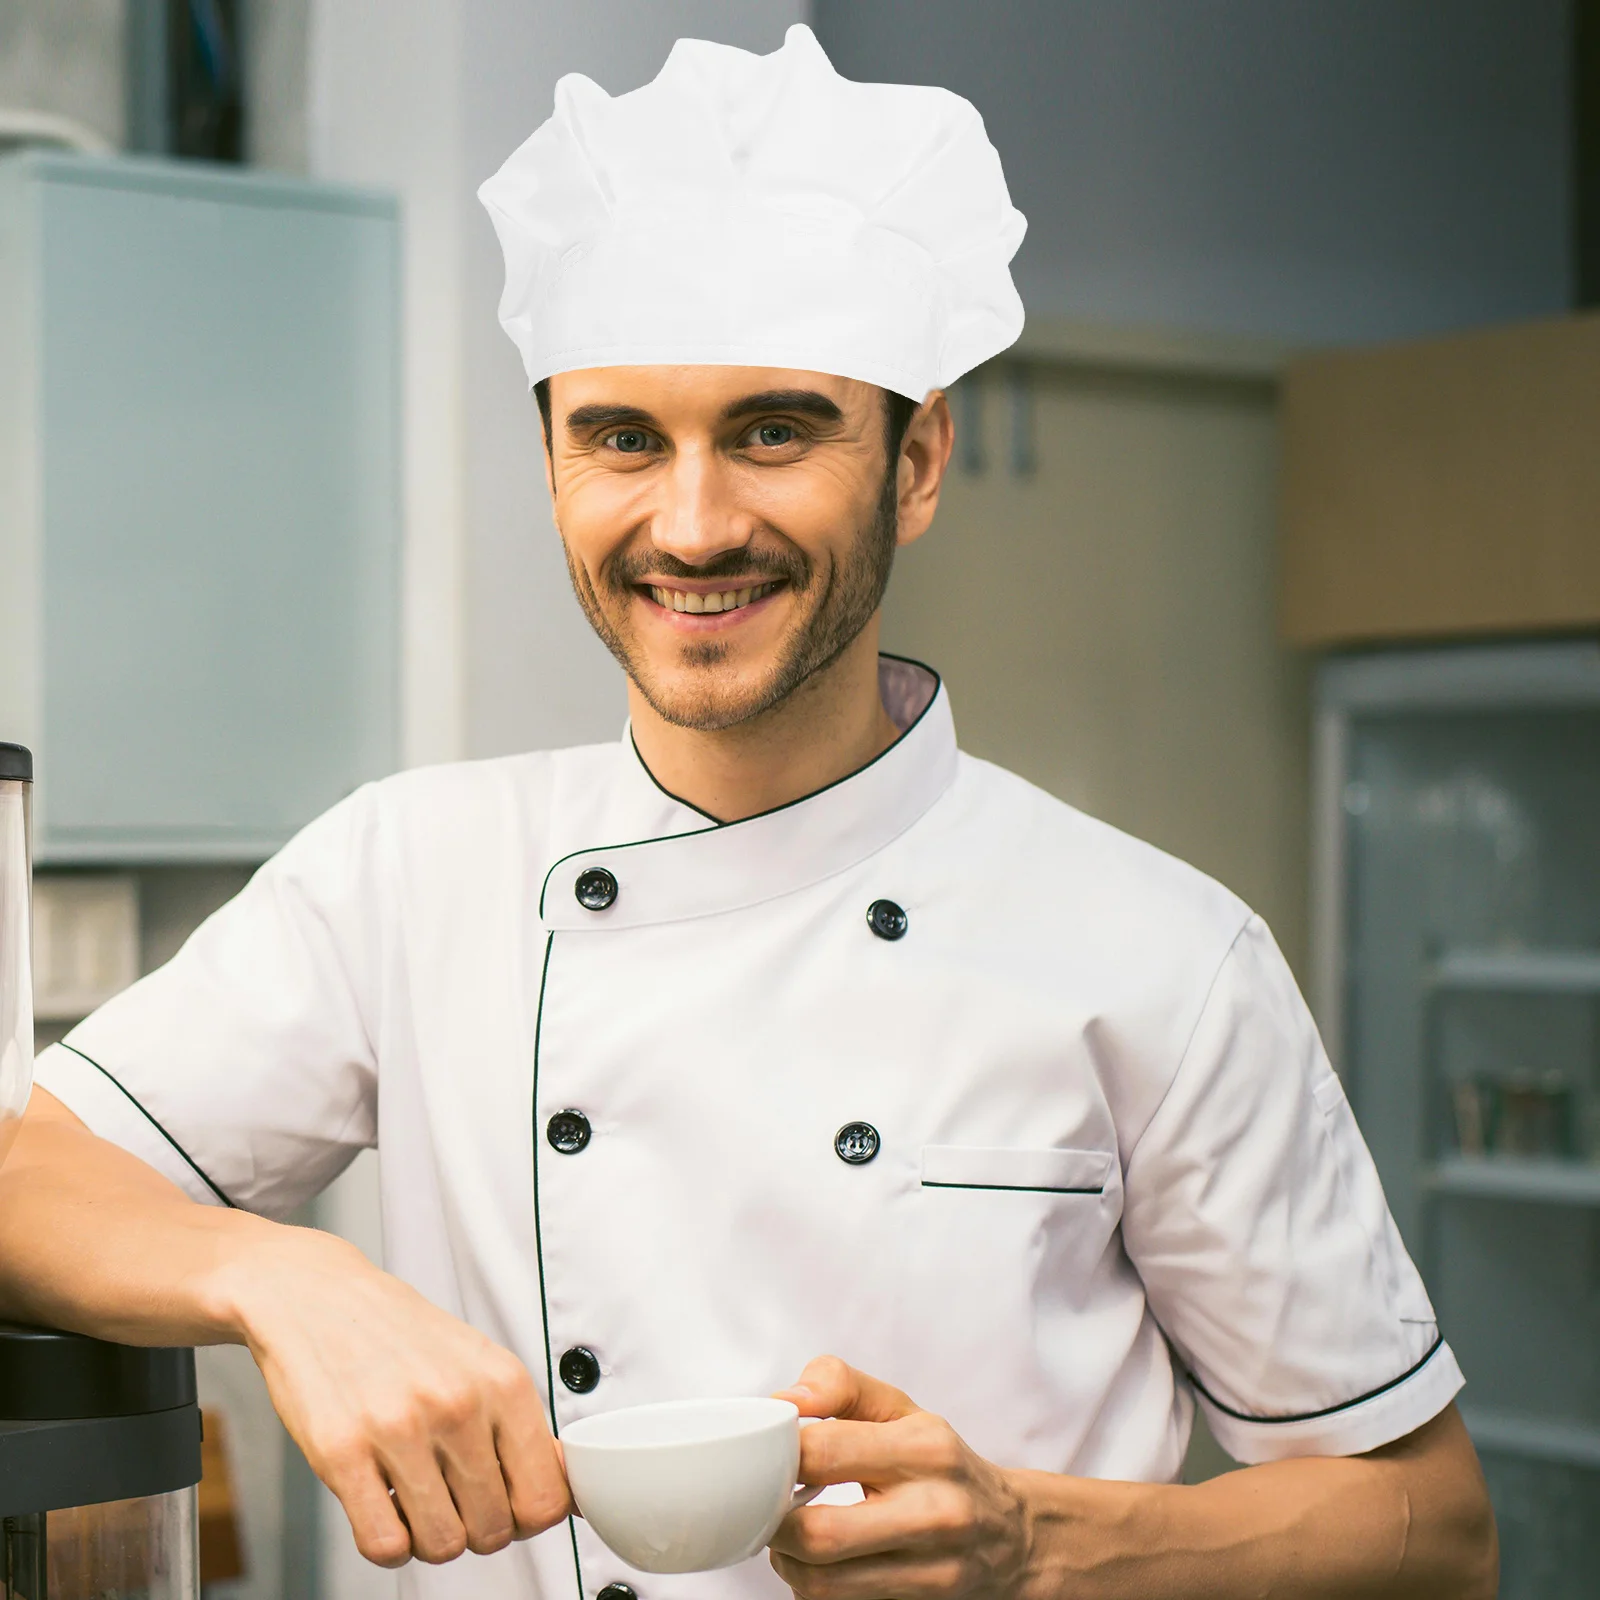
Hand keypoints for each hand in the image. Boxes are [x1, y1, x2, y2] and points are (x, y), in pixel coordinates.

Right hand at [215, 1225, 570, 1566]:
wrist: (319, 1298)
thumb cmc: (400, 1334)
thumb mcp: (479, 1363)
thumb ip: (519, 1427)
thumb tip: (567, 1489)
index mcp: (502, 1382)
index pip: (546, 1495)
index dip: (529, 1518)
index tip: (512, 1510)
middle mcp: (457, 1404)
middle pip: (495, 1528)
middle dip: (477, 1530)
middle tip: (456, 1503)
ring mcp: (400, 1429)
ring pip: (443, 1544)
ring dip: (431, 1539)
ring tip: (417, 1504)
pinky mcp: (342, 1453)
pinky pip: (384, 1544)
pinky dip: (388, 1544)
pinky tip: (384, 1509)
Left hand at [769, 1357, 1032, 1599]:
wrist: (1014, 1536)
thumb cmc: (943, 1464)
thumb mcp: (902, 1409)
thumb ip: (841, 1386)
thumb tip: (784, 1400)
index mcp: (926, 1449)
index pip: (823, 1452)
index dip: (776, 1453)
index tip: (767, 1451)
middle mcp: (934, 1513)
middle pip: (817, 1534)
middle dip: (776, 1520)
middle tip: (773, 1501)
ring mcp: (931, 1573)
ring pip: (821, 1583)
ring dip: (788, 1559)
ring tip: (793, 1531)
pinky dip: (813, 1585)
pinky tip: (823, 1561)